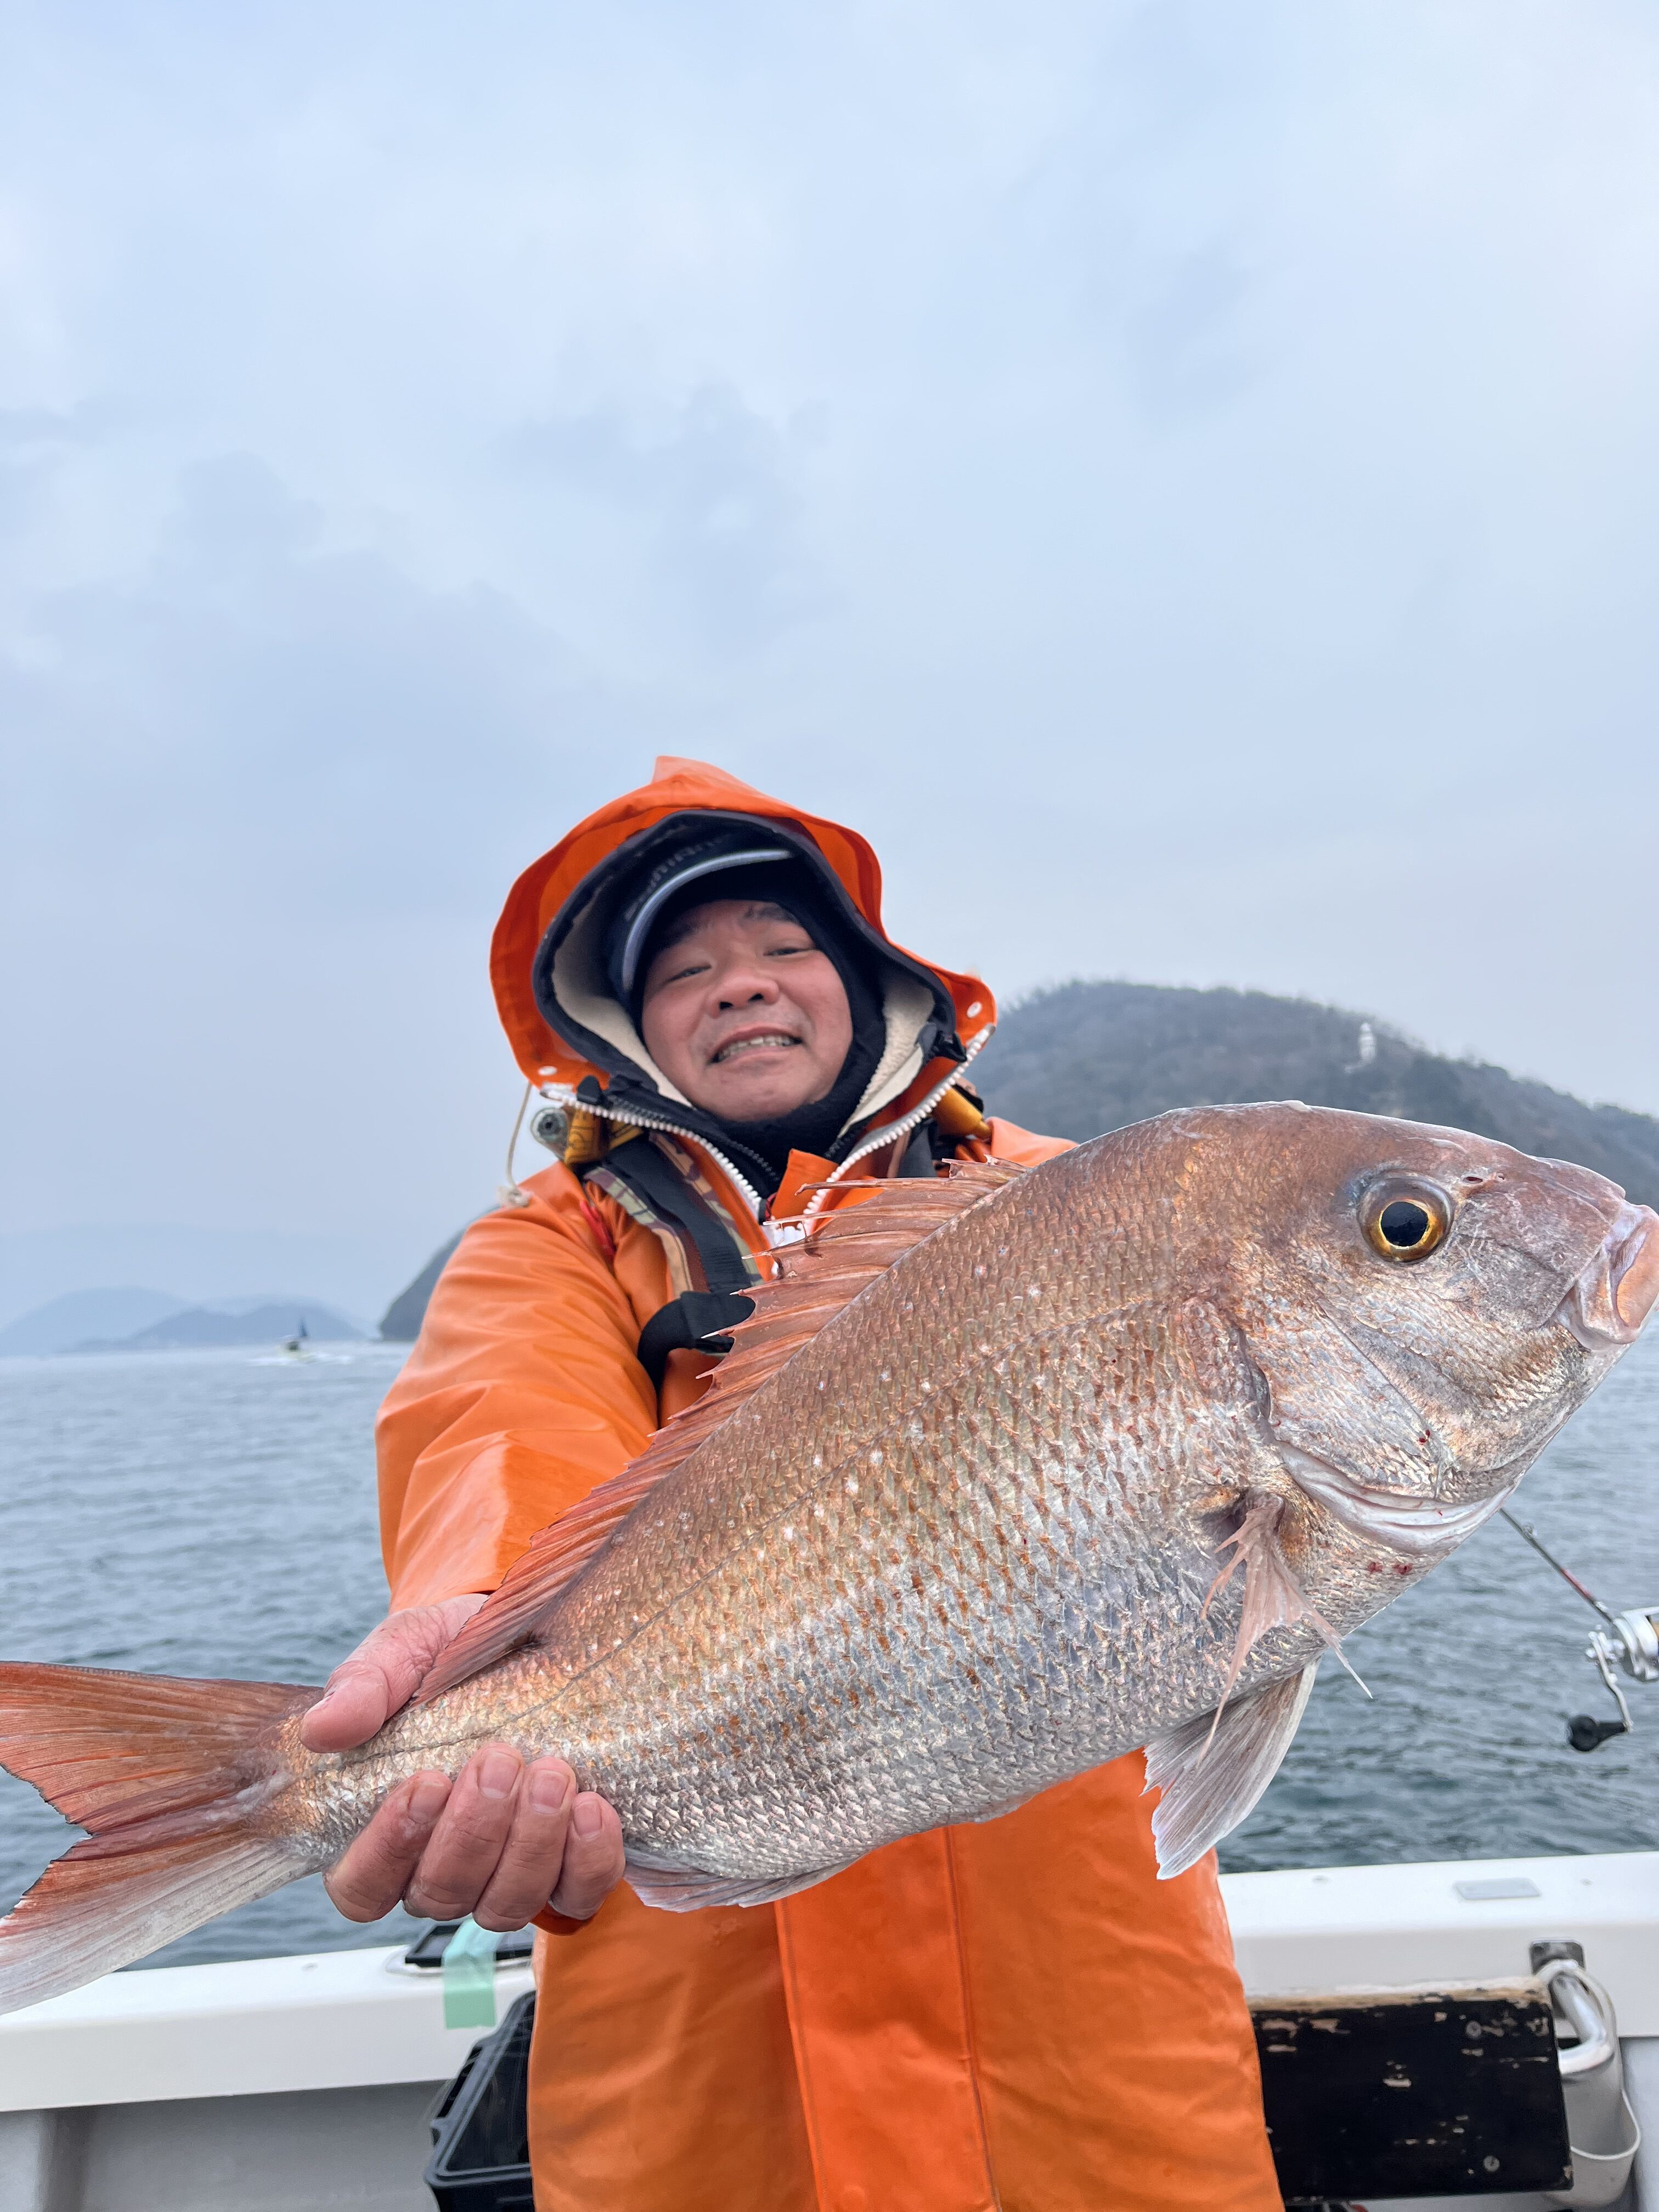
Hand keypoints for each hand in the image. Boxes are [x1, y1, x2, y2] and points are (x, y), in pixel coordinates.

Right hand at [301, 1597, 625, 1929]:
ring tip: (551, 1774)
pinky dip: (589, 1860)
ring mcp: (506, 1873)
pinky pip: (578, 1895)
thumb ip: (363, 1687)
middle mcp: (440, 1866)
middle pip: (440, 1894)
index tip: (425, 1782)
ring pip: (506, 1904)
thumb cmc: (449, 1656)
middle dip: (473, 1832)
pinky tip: (593, 1808)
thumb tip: (323, 1730)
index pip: (362, 1886)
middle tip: (499, 1758)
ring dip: (531, 1844)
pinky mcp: (568, 1866)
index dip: (389, 1849)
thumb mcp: (404, 1652)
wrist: (528, 1636)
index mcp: (380, 1829)